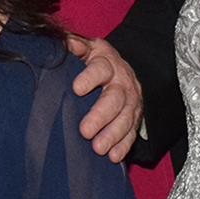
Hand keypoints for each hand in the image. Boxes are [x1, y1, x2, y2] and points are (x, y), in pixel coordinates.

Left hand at [66, 35, 141, 161]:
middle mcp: (122, 81)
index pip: (101, 68)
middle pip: (115, 98)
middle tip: (85, 131)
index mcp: (107, 62)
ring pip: (125, 118)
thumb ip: (75, 45)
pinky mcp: (135, 118)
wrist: (120, 70)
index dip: (90, 77)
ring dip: (112, 135)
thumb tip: (65, 41)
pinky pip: (131, 133)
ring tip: (98, 149)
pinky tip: (113, 157)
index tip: (76, 88)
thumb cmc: (94, 61)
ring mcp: (131, 101)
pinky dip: (123, 146)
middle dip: (100, 116)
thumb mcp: (86, 48)